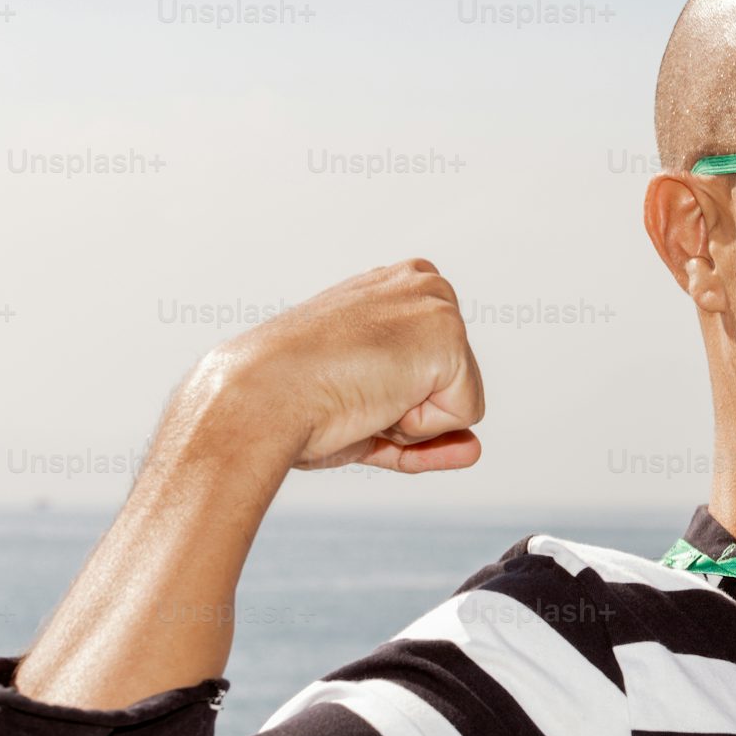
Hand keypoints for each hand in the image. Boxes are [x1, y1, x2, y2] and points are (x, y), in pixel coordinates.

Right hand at [202, 259, 486, 472]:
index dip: (397, 401)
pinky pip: (463, 417)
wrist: (261, 397)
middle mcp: (423, 285)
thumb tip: (474, 450)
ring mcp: (438, 306)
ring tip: (362, 393)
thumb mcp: (364, 400)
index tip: (350, 381)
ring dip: (412, 422)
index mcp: (396, 288)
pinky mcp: (449, 338)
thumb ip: (417, 420)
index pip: (433, 369)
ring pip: (461, 404)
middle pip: (454, 385)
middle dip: (409, 412)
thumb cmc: (294, 400)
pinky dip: (420, 427)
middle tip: (353, 391)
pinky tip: (376, 397)